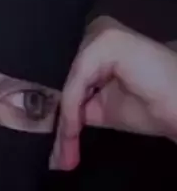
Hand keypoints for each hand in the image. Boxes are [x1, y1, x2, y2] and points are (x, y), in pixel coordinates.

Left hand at [51, 16, 176, 170]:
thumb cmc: (150, 106)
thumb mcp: (99, 108)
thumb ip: (73, 107)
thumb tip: (40, 123)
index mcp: (90, 43)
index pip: (60, 78)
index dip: (50, 113)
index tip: (50, 151)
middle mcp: (92, 31)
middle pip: (60, 80)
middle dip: (54, 121)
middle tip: (54, 158)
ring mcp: (99, 33)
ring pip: (66, 84)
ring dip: (62, 122)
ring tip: (62, 156)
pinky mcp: (106, 42)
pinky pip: (77, 84)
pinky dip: (72, 111)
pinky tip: (73, 134)